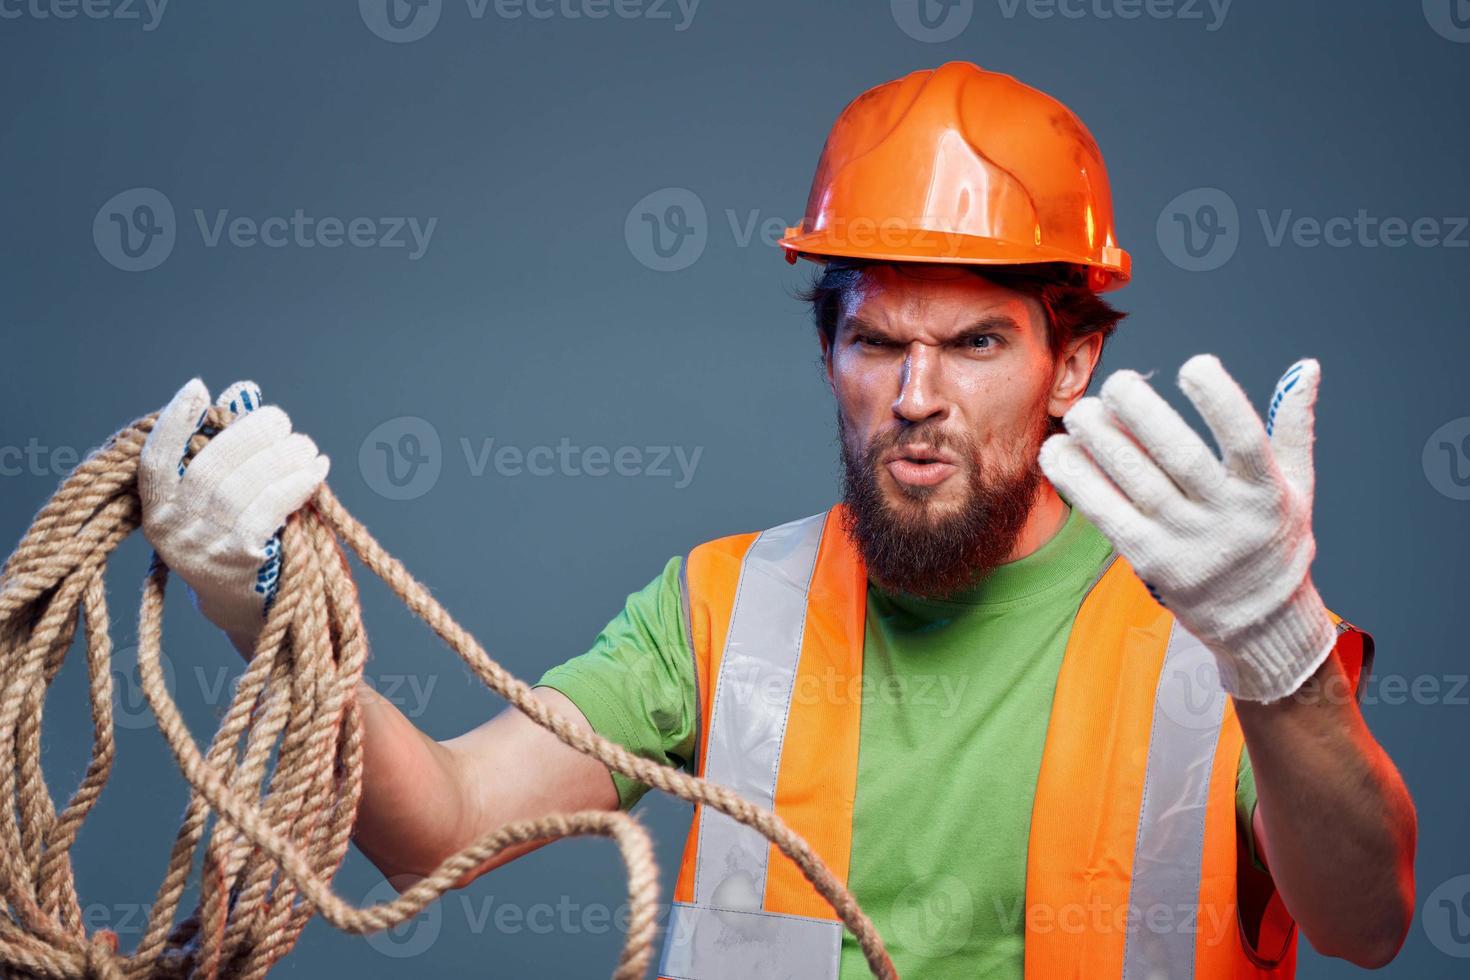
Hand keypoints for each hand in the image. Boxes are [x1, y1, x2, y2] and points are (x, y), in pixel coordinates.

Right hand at [139, 379, 328, 653]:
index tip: (198, 388)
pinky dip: (297, 483)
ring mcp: (204, 548)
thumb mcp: (216, 504)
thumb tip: (244, 398)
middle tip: (284, 422)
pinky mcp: (240, 561)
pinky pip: (269, 509)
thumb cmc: (236, 540)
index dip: (174, 422)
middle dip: (251, 435)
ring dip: (282, 457)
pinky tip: (318, 470)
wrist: (248, 608)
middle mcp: (172, 530)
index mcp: (157, 511)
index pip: (156, 460)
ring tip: (307, 446)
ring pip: (242, 486)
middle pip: (210, 467)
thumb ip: (224, 455)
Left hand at [1037, 354, 1336, 702]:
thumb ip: (1292, 427)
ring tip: (1079, 411)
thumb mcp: (1298, 486)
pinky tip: (1058, 452)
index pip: (1246, 441)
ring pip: (1138, 484)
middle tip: (1116, 382)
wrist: (1259, 623)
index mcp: (1266, 492)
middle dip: (1144, 415)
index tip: (1195, 365)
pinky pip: (1107, 516)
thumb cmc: (1272, 538)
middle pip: (1181, 459)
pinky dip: (1079, 482)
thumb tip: (1307, 366)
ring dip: (1102, 443)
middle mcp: (1226, 518)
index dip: (1221, 401)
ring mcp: (1186, 543)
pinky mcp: (1149, 562)